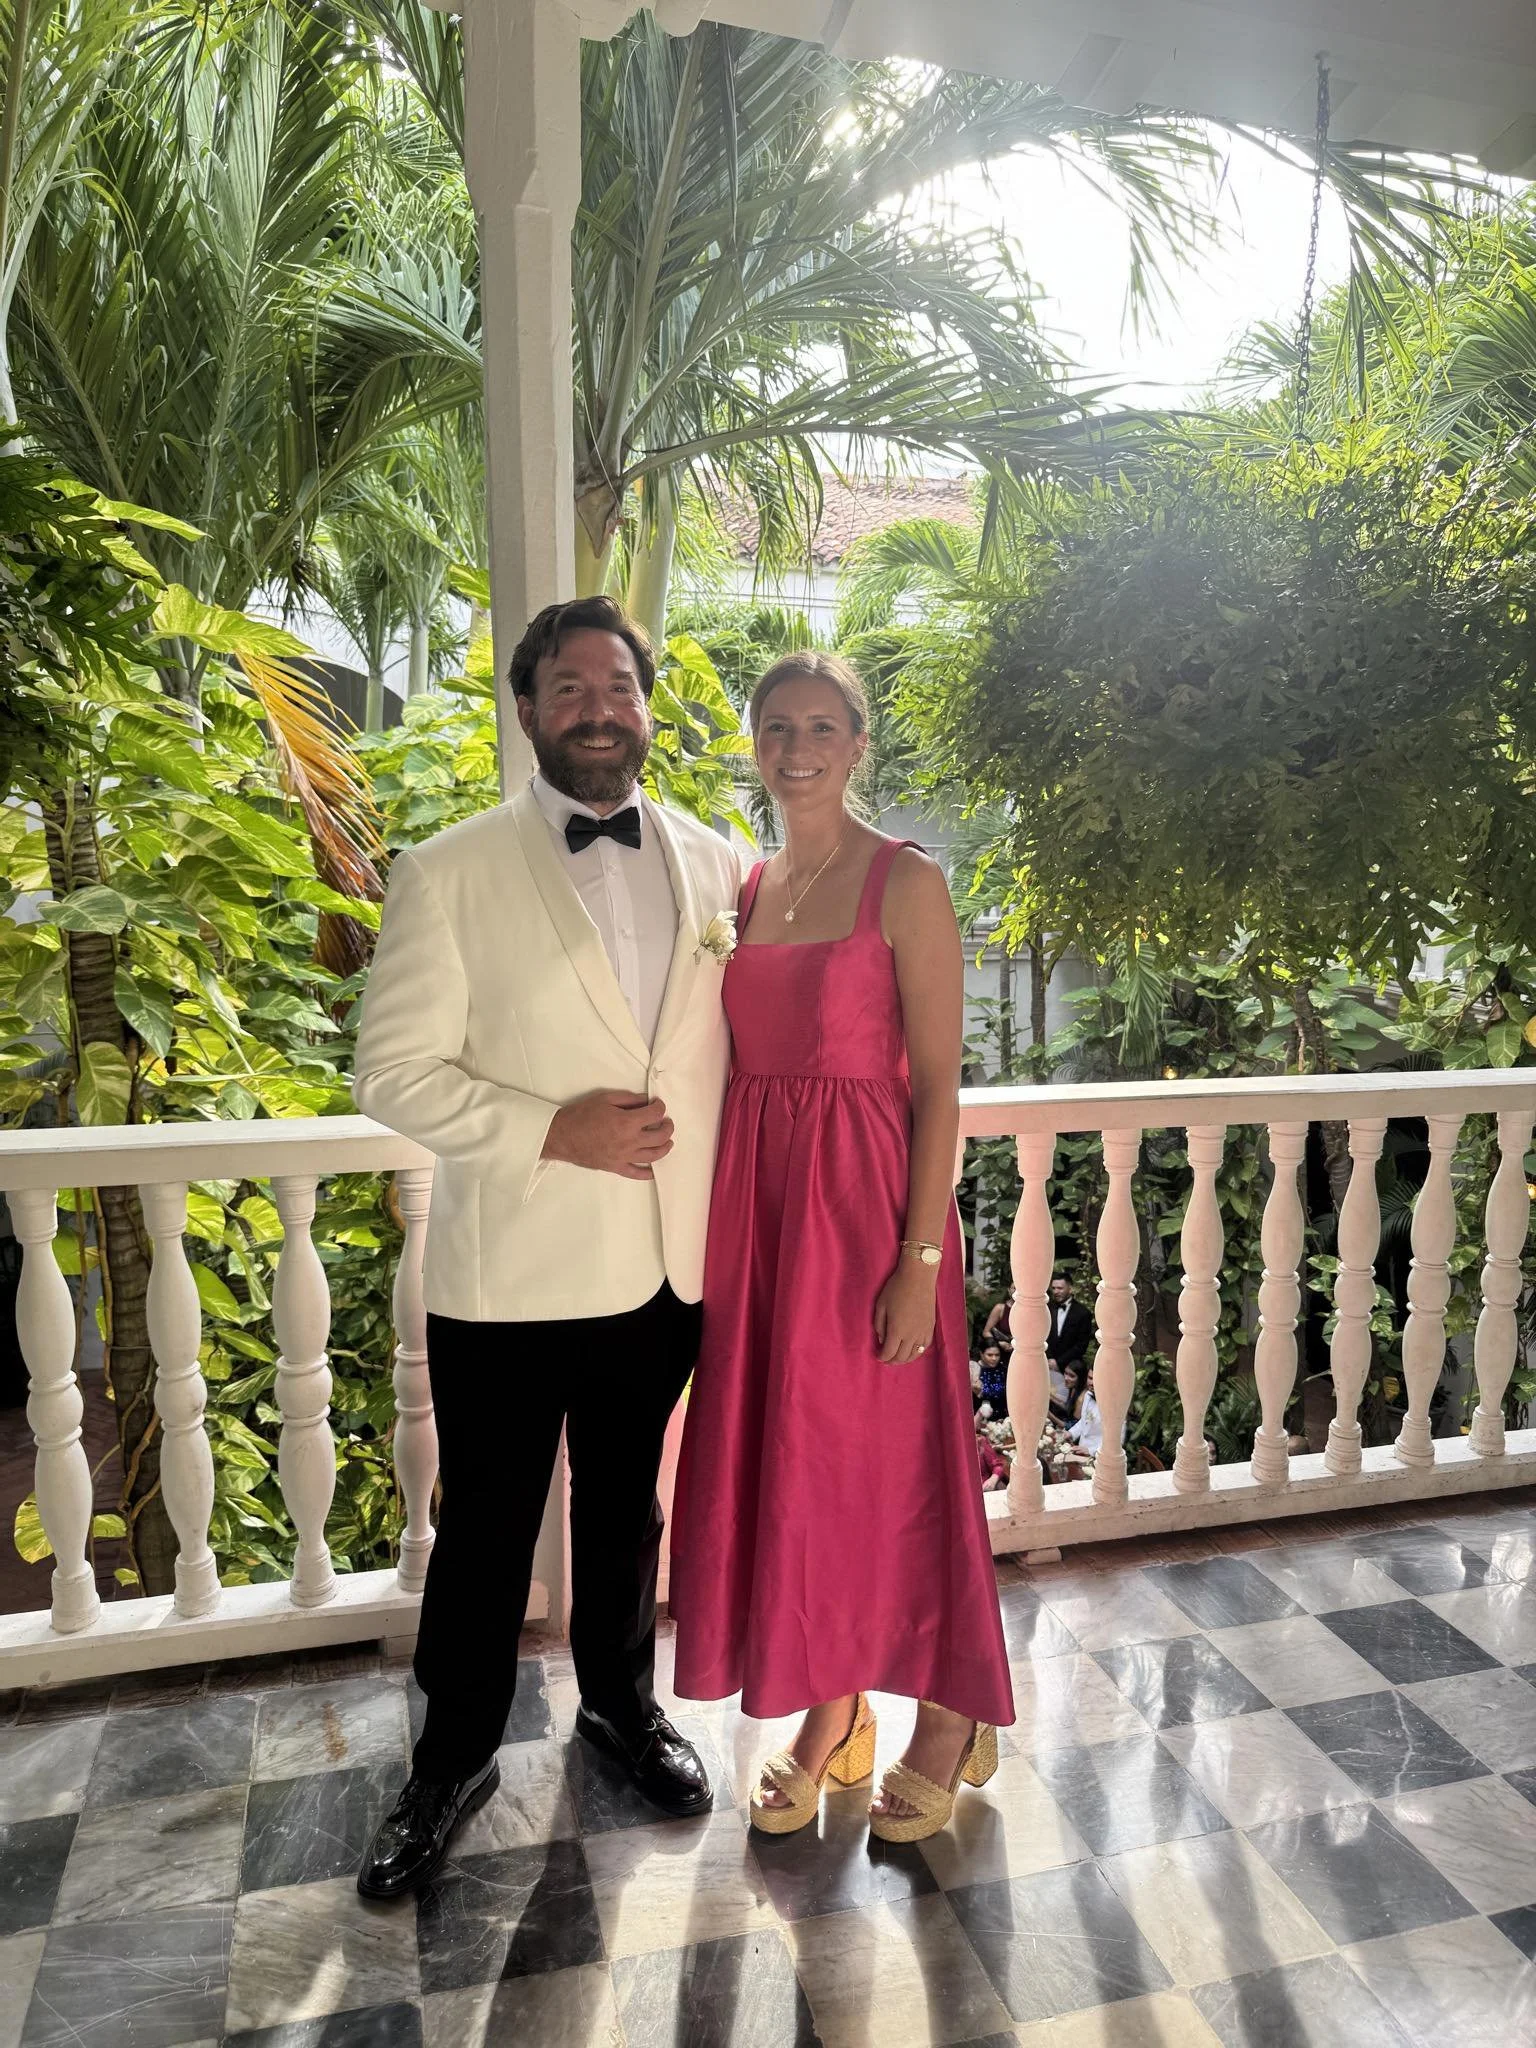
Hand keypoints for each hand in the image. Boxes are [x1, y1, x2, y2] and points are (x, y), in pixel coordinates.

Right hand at [542, 1090, 673, 1179]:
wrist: (562, 1136)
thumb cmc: (581, 1115)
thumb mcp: (605, 1099)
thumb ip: (629, 1099)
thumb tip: (645, 1100)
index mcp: (627, 1122)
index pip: (655, 1114)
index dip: (660, 1107)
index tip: (658, 1104)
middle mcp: (630, 1142)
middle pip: (660, 1136)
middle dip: (668, 1127)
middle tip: (667, 1122)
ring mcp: (624, 1157)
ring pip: (654, 1156)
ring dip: (665, 1147)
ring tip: (668, 1141)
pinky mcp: (616, 1167)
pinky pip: (636, 1173)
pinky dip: (648, 1173)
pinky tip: (653, 1170)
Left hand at [874, 1255, 937, 1363]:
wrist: (918, 1277)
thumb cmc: (897, 1288)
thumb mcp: (881, 1305)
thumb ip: (879, 1325)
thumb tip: (882, 1340)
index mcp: (896, 1330)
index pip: (889, 1352)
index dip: (882, 1357)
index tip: (878, 1356)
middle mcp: (911, 1335)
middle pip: (901, 1357)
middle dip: (892, 1361)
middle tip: (886, 1359)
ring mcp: (923, 1332)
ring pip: (915, 1354)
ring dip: (905, 1359)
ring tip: (898, 1358)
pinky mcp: (931, 1327)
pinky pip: (925, 1346)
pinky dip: (917, 1352)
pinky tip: (912, 1350)